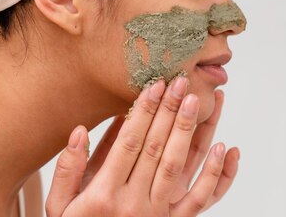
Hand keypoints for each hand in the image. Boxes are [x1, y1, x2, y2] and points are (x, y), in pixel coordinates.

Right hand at [45, 78, 239, 215]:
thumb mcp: (59, 206)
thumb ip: (68, 169)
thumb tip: (80, 131)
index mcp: (104, 194)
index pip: (129, 143)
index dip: (144, 112)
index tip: (155, 86)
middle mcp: (133, 203)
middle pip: (156, 148)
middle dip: (170, 112)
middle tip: (181, 82)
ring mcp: (156, 214)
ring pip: (178, 166)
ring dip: (189, 131)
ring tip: (198, 101)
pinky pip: (200, 199)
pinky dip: (216, 175)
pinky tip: (226, 149)